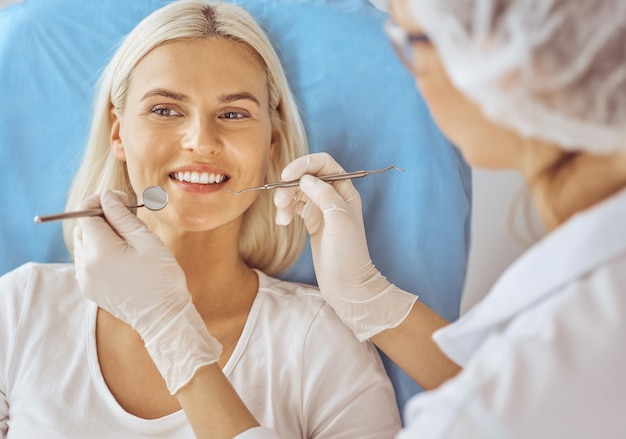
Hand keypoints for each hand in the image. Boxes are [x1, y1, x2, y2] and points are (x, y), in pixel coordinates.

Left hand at [73, 190, 221, 393]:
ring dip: (100, 234)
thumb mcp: (146, 241)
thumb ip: (122, 216)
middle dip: (101, 216)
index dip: (101, 201)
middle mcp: (85, 265)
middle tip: (127, 216)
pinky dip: (99, 251)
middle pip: (82, 228)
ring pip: (84, 244)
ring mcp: (85, 278)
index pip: (85, 213)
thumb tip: (107, 197)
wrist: (163, 317)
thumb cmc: (161, 278)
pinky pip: (87, 260)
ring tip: (127, 238)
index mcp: (100, 250)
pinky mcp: (90, 288)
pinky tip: (121, 255)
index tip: (120, 199)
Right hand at [274, 153, 416, 340]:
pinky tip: (283, 222)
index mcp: (345, 190)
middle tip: (280, 202)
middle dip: (290, 185)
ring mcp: (322, 209)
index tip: (286, 175)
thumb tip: (305, 178)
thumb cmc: (348, 253)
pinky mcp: (312, 221)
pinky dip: (286, 210)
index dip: (304, 164)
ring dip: (285, 199)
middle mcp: (333, 196)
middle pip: (306, 176)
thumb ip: (323, 194)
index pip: (324, 164)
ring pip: (298, 191)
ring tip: (281, 217)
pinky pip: (295, 206)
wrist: (347, 284)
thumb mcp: (338, 220)